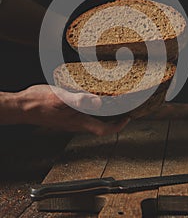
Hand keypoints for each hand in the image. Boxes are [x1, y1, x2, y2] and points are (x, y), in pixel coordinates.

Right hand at [1, 85, 129, 134]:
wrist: (23, 106)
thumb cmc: (39, 103)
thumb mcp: (60, 99)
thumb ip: (79, 100)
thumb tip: (98, 102)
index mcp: (78, 121)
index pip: (103, 129)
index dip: (118, 126)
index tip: (128, 118)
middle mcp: (76, 122)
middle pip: (101, 124)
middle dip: (115, 117)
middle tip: (124, 106)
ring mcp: (71, 119)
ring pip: (93, 119)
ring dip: (105, 111)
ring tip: (113, 99)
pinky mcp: (65, 113)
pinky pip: (84, 112)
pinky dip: (93, 105)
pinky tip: (91, 94)